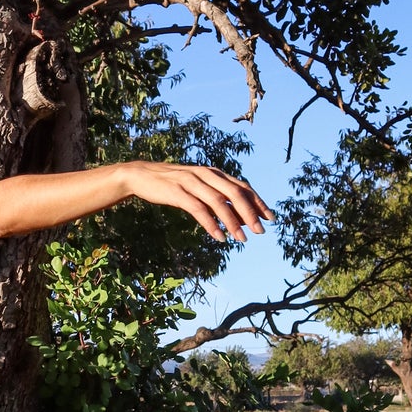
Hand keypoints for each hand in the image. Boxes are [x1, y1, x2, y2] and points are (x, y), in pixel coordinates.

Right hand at [123, 161, 272, 241]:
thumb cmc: (172, 185)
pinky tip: (220, 237)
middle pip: (235, 193)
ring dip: (233, 222)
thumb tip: (236, 216)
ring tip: (242, 239)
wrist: (141, 175)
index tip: (270, 218)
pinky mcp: (177, 192)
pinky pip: (198, 209)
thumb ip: (215, 197)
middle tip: (260, 231)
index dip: (258, 202)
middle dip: (251, 213)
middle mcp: (206, 174)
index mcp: (214, 173)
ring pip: (219, 202)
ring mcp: (191, 182)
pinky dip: (211, 224)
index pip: (242, 187)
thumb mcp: (197, 188)